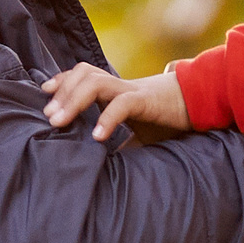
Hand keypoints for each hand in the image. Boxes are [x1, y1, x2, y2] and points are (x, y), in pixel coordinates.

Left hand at [42, 64, 191, 142]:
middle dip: (62, 91)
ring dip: (74, 99)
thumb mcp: (139, 135)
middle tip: (48, 117)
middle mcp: (120, 86)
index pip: (82, 75)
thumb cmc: (167, 119)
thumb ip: (121, 146)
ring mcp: (132, 90)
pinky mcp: (147, 100)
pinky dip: (107, 118)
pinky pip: (123, 103)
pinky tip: (97, 137)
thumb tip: (103, 169)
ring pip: (96, 81)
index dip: (61, 81)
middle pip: (84, 73)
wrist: (199, 104)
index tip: (43, 94)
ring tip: (60, 122)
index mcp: (114, 90)